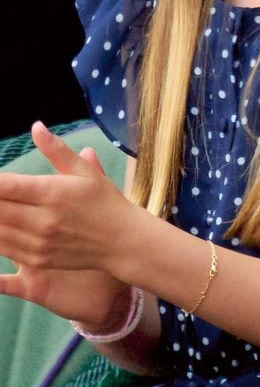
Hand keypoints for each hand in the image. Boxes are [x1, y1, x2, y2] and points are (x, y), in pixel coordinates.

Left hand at [0, 123, 136, 281]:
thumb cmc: (102, 200)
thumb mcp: (84, 171)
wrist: (121, 241)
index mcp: (52, 192)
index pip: (6, 185)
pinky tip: (0, 222)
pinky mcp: (37, 260)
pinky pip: (4, 248)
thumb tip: (36, 127)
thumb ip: (56, 149)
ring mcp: (39, 243)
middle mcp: (43, 219)